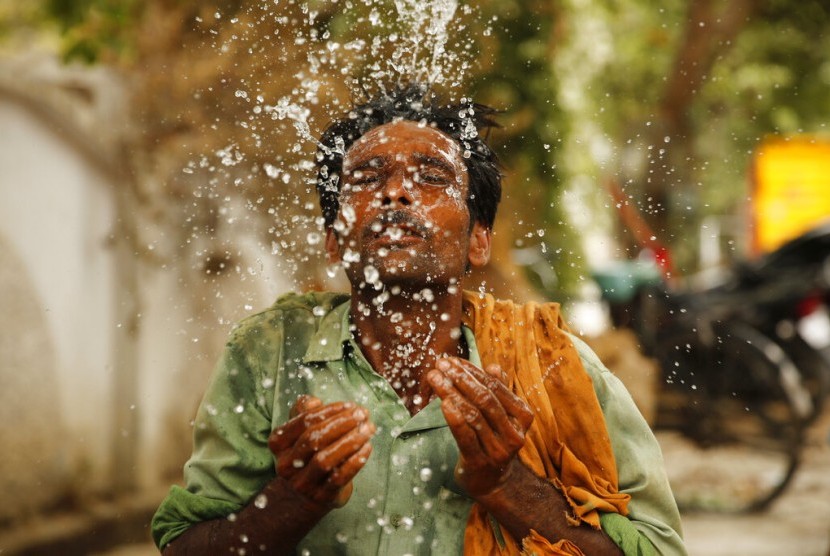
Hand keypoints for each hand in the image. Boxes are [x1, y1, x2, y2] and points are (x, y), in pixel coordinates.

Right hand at [268, 395, 374, 508]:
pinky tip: (367, 447)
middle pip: (313, 439)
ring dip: (350, 441)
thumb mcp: (299, 432)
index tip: (350, 405)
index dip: (328, 411)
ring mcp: (303, 483)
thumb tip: (313, 401)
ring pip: (325, 460)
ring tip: (368, 428)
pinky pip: (339, 478)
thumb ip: (304, 412)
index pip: (303, 422)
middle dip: (341, 423)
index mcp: (279, 443)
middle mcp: (286, 464)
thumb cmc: (306, 454)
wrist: (301, 498)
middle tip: (362, 414)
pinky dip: (355, 461)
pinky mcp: (321, 497)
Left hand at [426, 358, 533, 497]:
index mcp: (522, 416)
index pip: (495, 387)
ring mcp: (499, 450)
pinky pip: (466, 436)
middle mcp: (514, 433)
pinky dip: (455, 418)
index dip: (473, 371)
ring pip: (473, 415)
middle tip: (441, 365)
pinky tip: (443, 403)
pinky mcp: (480, 462)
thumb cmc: (494, 440)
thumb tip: (493, 366)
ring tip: (435, 378)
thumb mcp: (501, 416)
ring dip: (451, 393)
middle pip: (485, 399)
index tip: (453, 360)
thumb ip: (498, 391)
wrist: (492, 481)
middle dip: (461, 379)